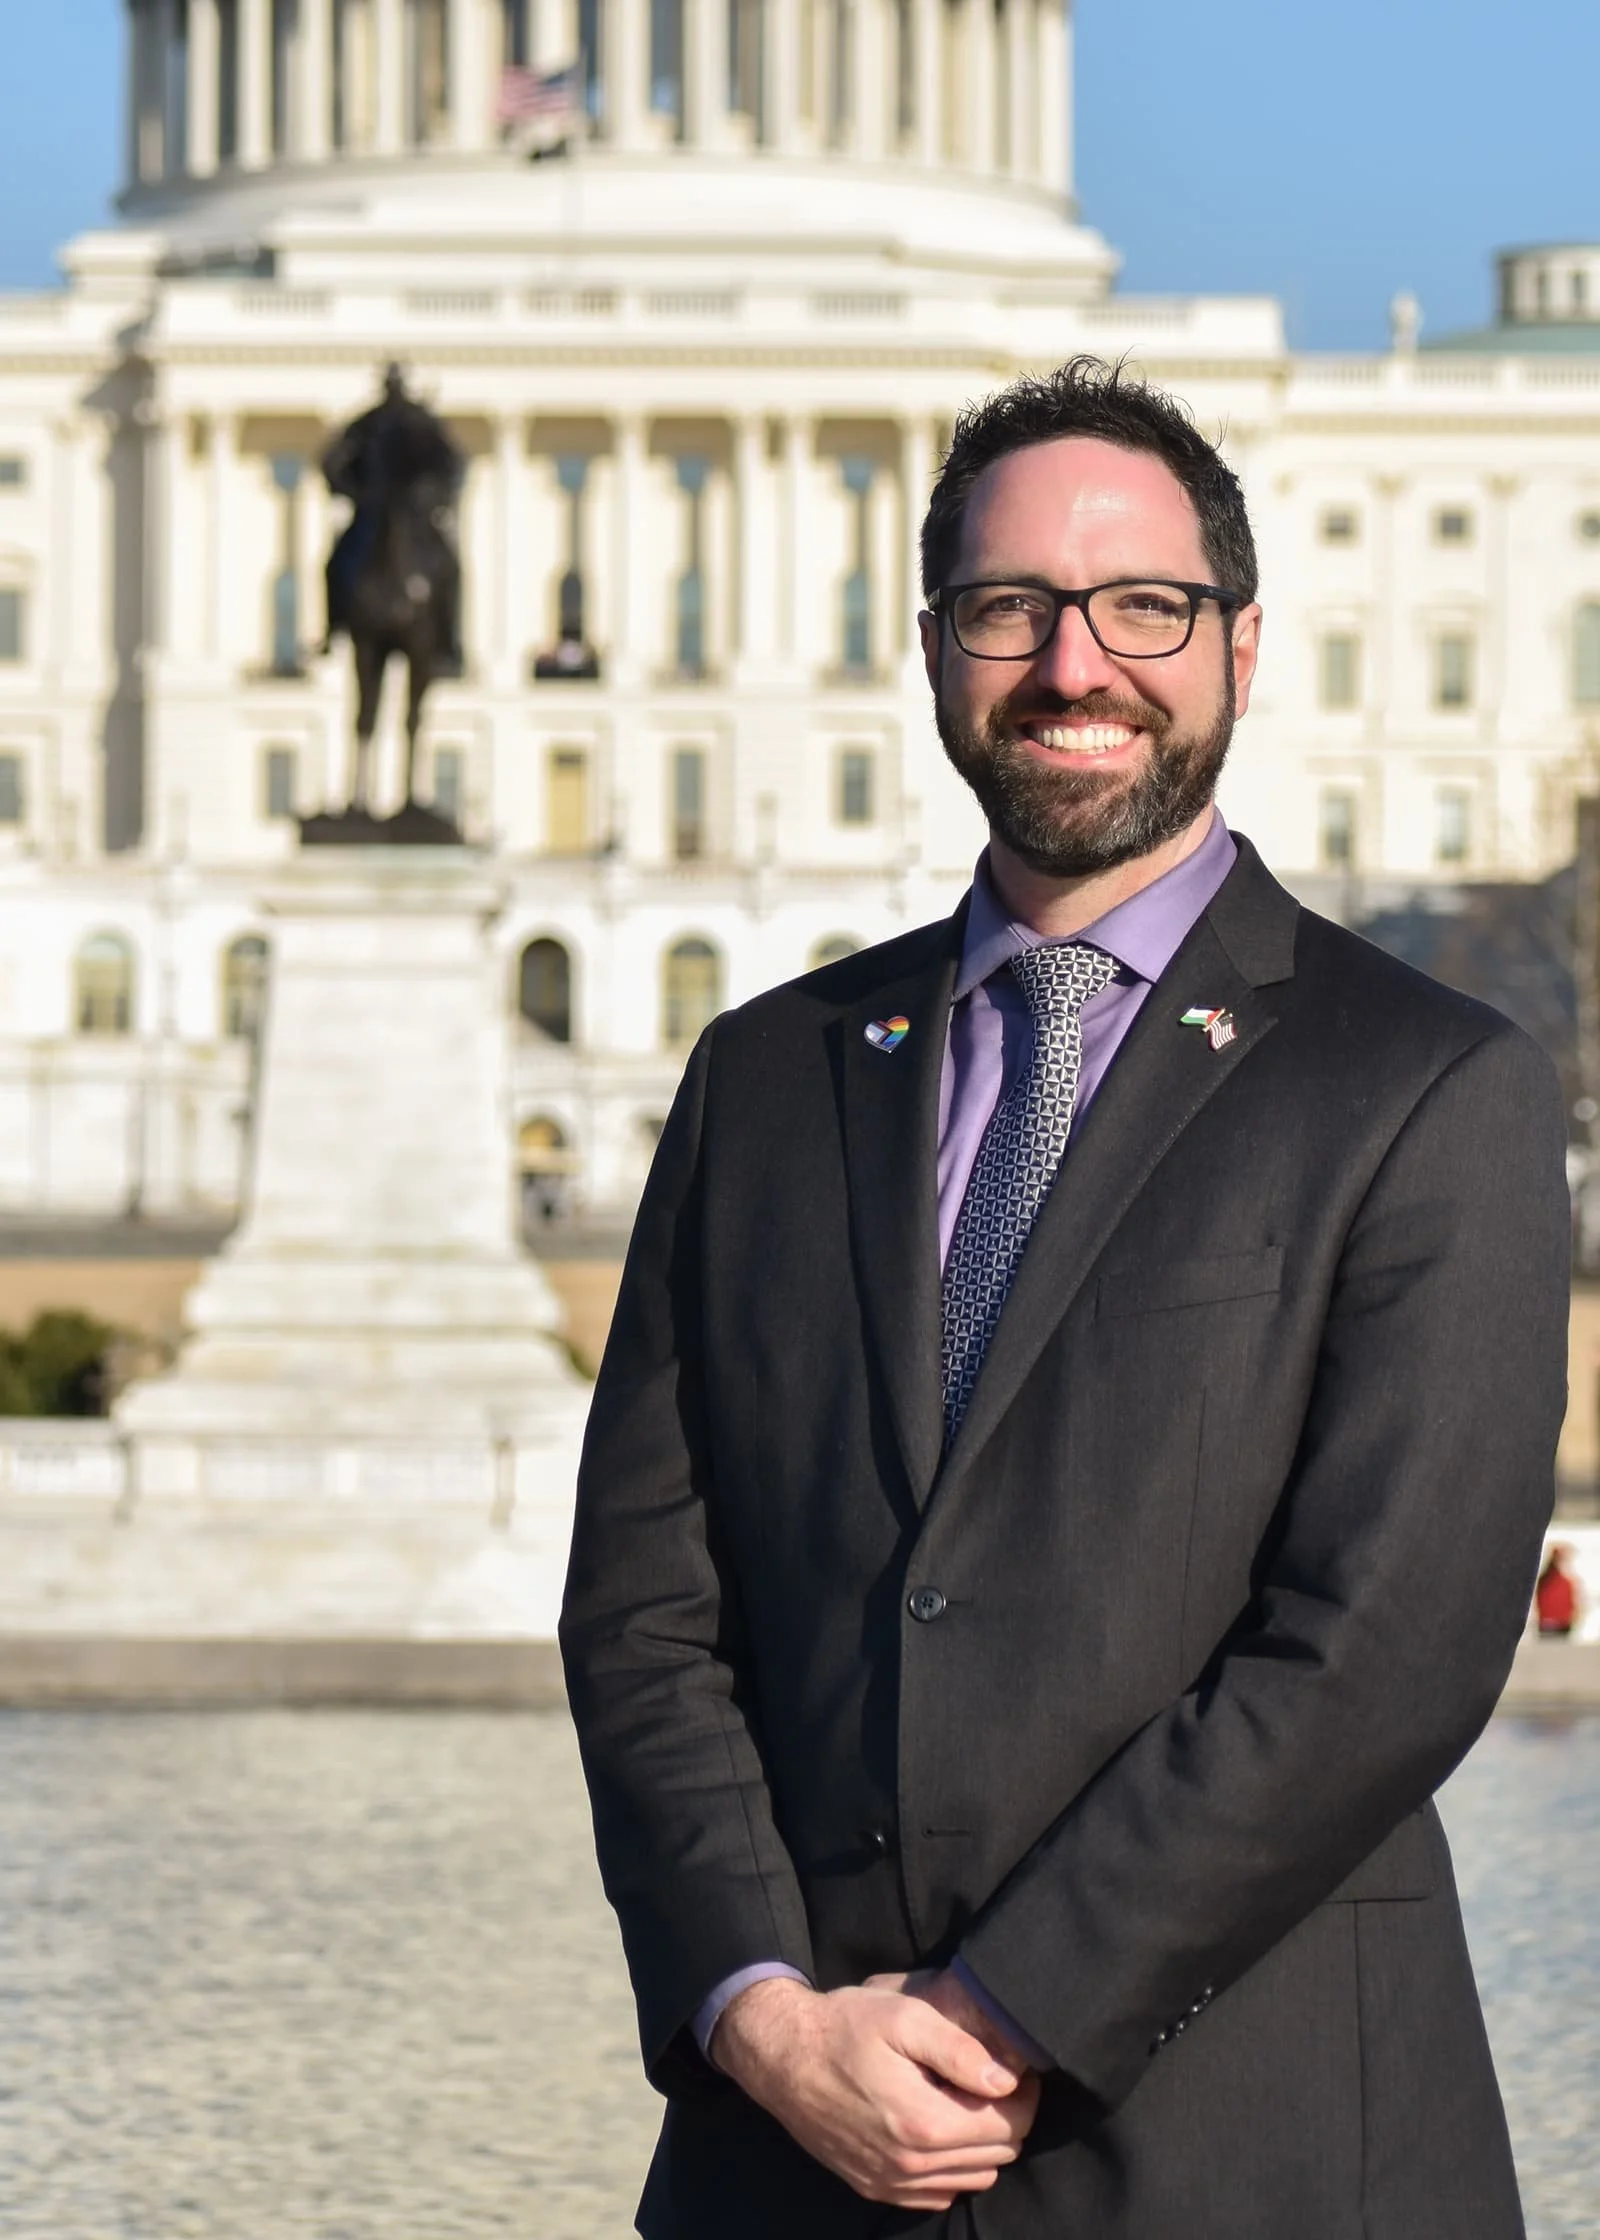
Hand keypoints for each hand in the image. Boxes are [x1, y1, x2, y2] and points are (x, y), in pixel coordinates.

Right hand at [712, 1976, 1039, 2211]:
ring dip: (980, 2144)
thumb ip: (959, 2050)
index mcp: (924, 2123)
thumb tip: (1007, 2080)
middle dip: (1006, 2119)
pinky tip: (935, 2127)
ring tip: (962, 2100)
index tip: (1015, 2069)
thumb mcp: (903, 2018)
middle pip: (995, 2157)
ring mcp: (891, 2183)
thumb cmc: (842, 2029)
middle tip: (989, 2080)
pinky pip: (938, 2193)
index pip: (1008, 2128)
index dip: (1023, 2096)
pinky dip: (951, 2167)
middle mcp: (911, 2166)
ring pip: (971, 2179)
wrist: (780, 2057)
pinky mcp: (874, 2188)